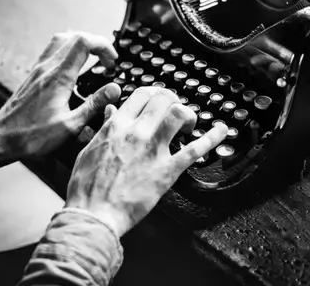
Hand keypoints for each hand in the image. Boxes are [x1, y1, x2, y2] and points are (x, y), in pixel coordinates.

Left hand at [0, 32, 121, 174]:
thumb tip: (114, 89)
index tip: (112, 61)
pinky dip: (67, 51)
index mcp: (59, 77)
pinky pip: (52, 51)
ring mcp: (38, 70)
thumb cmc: (32, 136)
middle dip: (96, 43)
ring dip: (80, 43)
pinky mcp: (33, 76)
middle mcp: (47, 68)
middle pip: (74, 36)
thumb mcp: (70, 125)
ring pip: (61, 40)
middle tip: (107, 60)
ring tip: (93, 58)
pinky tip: (73, 67)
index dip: (103, 45)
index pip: (84, 42)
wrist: (1, 140)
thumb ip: (94, 105)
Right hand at [65, 87, 227, 236]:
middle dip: (173, 101)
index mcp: (116, 126)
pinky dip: (212, 138)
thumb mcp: (90, 149)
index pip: (142, 94)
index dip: (155, 94)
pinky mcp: (167, 170)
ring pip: (179, 114)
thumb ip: (104, 127)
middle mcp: (137, 132)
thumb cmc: (87, 187)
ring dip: (188, 115)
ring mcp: (153, 150)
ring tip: (188, 125)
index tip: (159, 101)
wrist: (94, 214)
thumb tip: (111, 111)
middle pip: (164, 98)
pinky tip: (222, 131)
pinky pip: (194, 150)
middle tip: (175, 112)